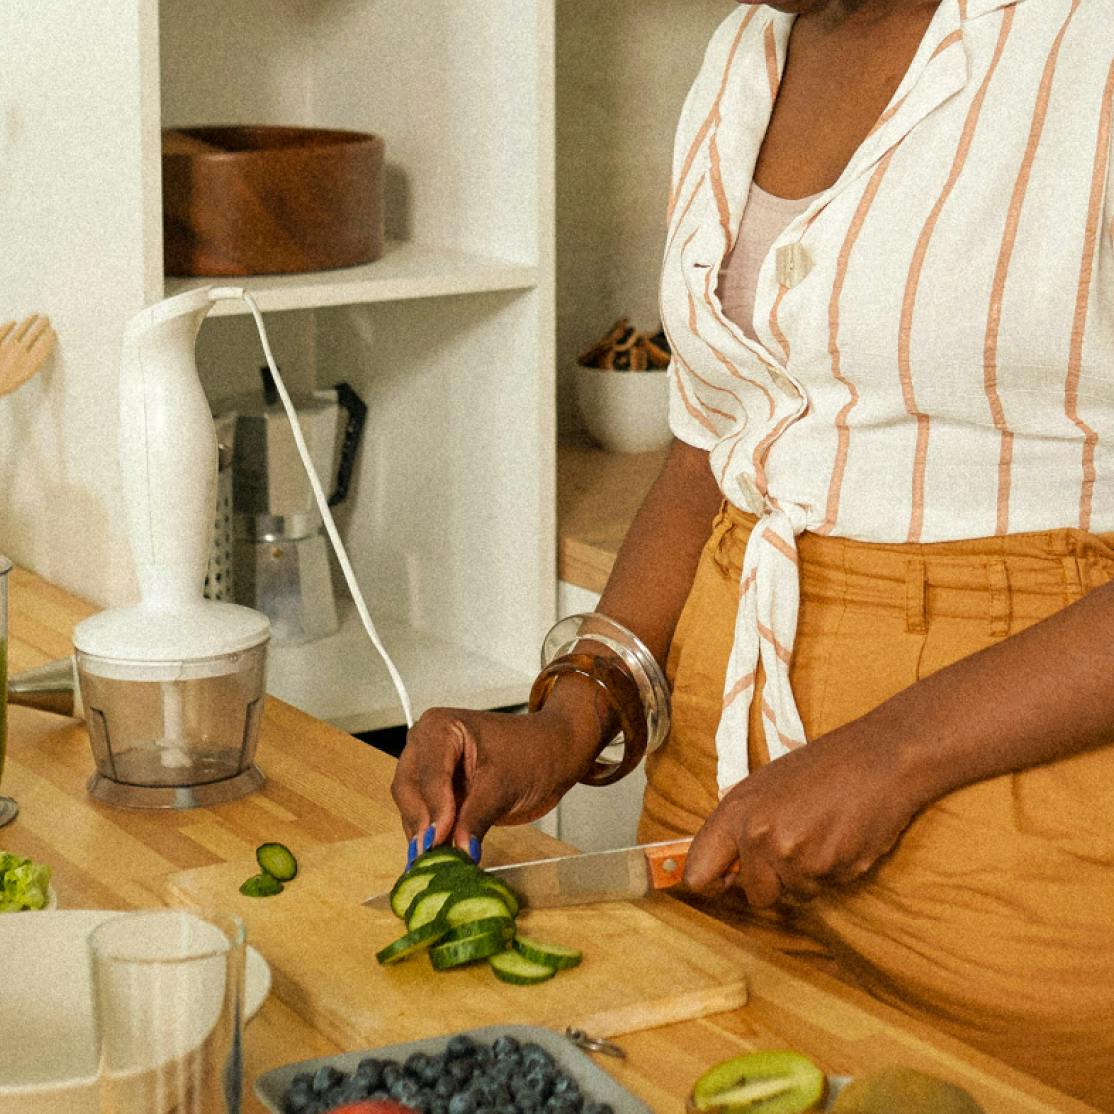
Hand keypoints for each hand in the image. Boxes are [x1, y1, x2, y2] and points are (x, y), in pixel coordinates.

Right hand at [390, 699, 600, 863]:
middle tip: (432, 858)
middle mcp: (424, 743)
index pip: (430, 773)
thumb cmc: (534, 754)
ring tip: (436, 864)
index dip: (435, 808)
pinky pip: (423, 816)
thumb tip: (459, 850)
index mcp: (441, 727)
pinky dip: (431, 836)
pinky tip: (439, 858)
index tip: (439, 839)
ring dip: (423, 835)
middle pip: (410, 789)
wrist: (551, 755)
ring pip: (411, 806)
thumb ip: (477, 817)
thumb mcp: (505, 786)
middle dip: (423, 824)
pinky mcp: (435, 790)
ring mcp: (426, 767)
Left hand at [682, 719, 931, 907]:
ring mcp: (794, 855)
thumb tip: (722, 867)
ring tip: (823, 831)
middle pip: (755, 895)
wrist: (880, 758)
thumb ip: (740, 826)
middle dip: (774, 881)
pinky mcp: (829, 869)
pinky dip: (834, 870)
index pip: (697, 874)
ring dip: (808, 874)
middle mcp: (759, 837)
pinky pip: (825, 888)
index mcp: (735, 812)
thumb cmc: (822, 767)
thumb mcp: (764, 786)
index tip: (728, 879)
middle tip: (796, 845)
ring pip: (794, 894)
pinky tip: (843, 836)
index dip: (713, 883)